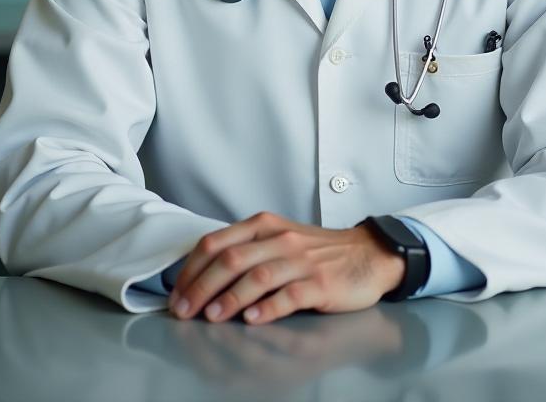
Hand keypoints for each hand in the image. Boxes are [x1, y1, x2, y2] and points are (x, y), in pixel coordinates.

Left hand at [168, 211, 405, 324]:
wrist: (367, 254)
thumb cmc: (318, 251)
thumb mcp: (279, 237)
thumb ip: (246, 249)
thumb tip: (203, 275)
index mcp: (264, 225)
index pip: (217, 242)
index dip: (192, 269)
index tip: (177, 293)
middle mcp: (280, 239)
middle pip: (231, 260)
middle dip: (201, 286)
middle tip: (184, 311)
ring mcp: (301, 261)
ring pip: (257, 277)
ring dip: (229, 299)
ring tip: (211, 317)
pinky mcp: (320, 283)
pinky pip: (289, 295)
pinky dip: (267, 308)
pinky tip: (252, 320)